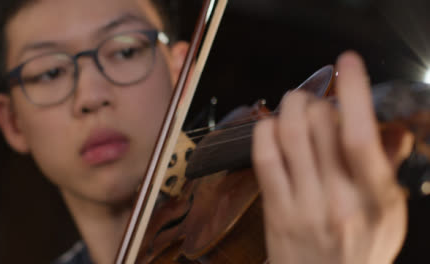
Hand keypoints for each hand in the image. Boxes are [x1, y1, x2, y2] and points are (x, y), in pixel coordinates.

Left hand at [252, 51, 406, 263]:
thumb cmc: (362, 251)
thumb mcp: (391, 216)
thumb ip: (390, 170)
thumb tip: (393, 129)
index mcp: (374, 198)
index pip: (362, 135)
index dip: (354, 91)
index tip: (347, 62)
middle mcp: (338, 199)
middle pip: (320, 126)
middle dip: (318, 100)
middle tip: (319, 102)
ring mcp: (303, 204)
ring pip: (289, 135)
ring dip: (290, 107)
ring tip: (295, 103)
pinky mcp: (275, 209)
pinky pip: (264, 158)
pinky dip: (265, 131)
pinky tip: (271, 125)